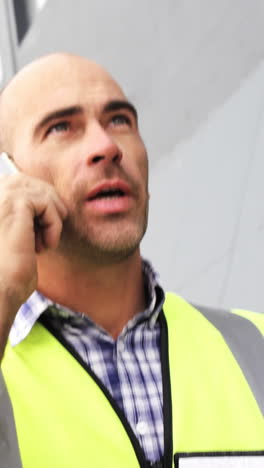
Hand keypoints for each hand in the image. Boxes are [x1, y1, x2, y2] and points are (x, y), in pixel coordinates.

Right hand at [0, 173, 66, 307]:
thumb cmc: (5, 274)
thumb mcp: (11, 237)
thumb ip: (19, 216)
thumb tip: (42, 202)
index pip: (15, 183)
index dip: (35, 202)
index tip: (38, 230)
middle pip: (28, 181)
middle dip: (46, 203)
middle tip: (50, 231)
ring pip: (39, 191)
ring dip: (51, 216)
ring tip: (44, 242)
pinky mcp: (13, 204)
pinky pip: (46, 203)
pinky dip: (53, 225)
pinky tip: (44, 247)